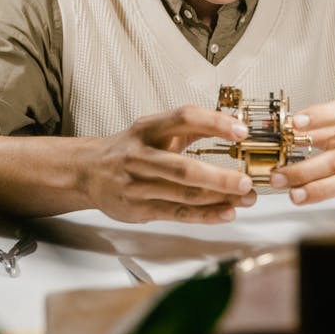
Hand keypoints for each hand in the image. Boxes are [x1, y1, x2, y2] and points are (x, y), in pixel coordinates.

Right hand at [83, 106, 257, 222]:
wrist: (87, 171)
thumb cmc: (128, 149)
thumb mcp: (153, 129)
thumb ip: (189, 127)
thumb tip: (232, 126)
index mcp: (147, 129)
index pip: (184, 118)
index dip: (214, 123)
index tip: (241, 131)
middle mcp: (140, 156)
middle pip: (184, 168)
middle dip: (219, 177)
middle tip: (246, 181)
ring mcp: (138, 185)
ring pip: (184, 195)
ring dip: (220, 199)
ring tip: (246, 197)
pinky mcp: (139, 209)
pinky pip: (177, 213)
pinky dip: (205, 215)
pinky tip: (225, 213)